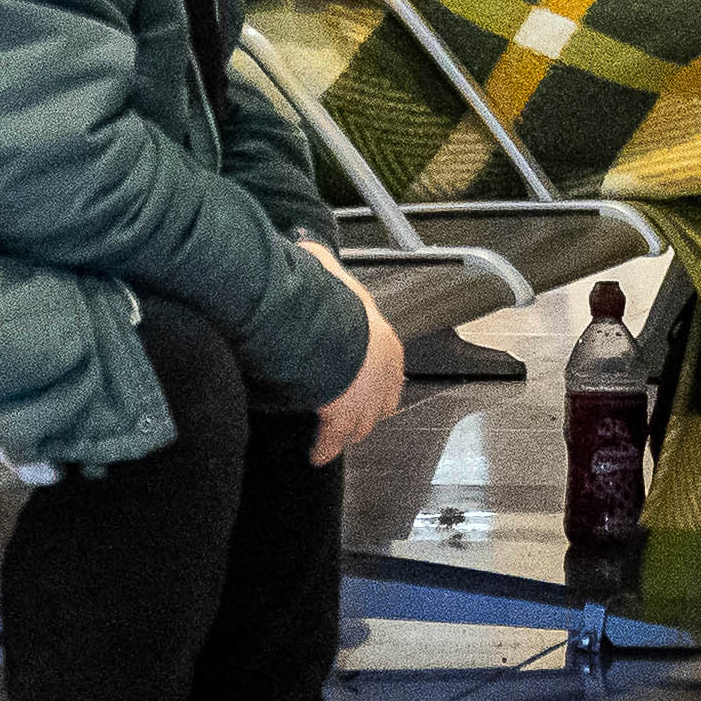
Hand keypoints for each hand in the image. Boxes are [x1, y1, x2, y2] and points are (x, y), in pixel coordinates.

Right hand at [299, 242, 408, 464]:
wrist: (326, 335)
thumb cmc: (332, 306)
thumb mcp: (331, 275)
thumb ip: (323, 263)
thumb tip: (310, 248)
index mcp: (386, 346)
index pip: (389, 368)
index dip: (375, 376)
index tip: (363, 379)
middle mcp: (382, 378)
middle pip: (379, 402)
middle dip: (365, 406)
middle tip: (348, 408)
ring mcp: (363, 402)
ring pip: (361, 425)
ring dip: (348, 429)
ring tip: (335, 435)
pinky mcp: (341, 419)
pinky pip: (332, 441)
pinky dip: (324, 447)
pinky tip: (317, 452)